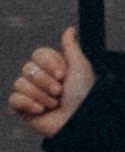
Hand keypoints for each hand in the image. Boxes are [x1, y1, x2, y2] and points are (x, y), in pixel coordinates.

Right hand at [9, 24, 95, 143]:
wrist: (79, 122)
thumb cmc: (83, 95)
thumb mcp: (80, 67)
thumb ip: (71, 47)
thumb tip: (70, 29)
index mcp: (54, 67)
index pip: (38, 54)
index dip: (49, 63)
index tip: (63, 75)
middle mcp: (41, 79)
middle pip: (28, 67)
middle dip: (45, 81)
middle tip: (60, 92)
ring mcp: (31, 94)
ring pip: (20, 83)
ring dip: (40, 94)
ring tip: (54, 104)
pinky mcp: (23, 109)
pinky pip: (14, 98)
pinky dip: (27, 103)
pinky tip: (41, 110)